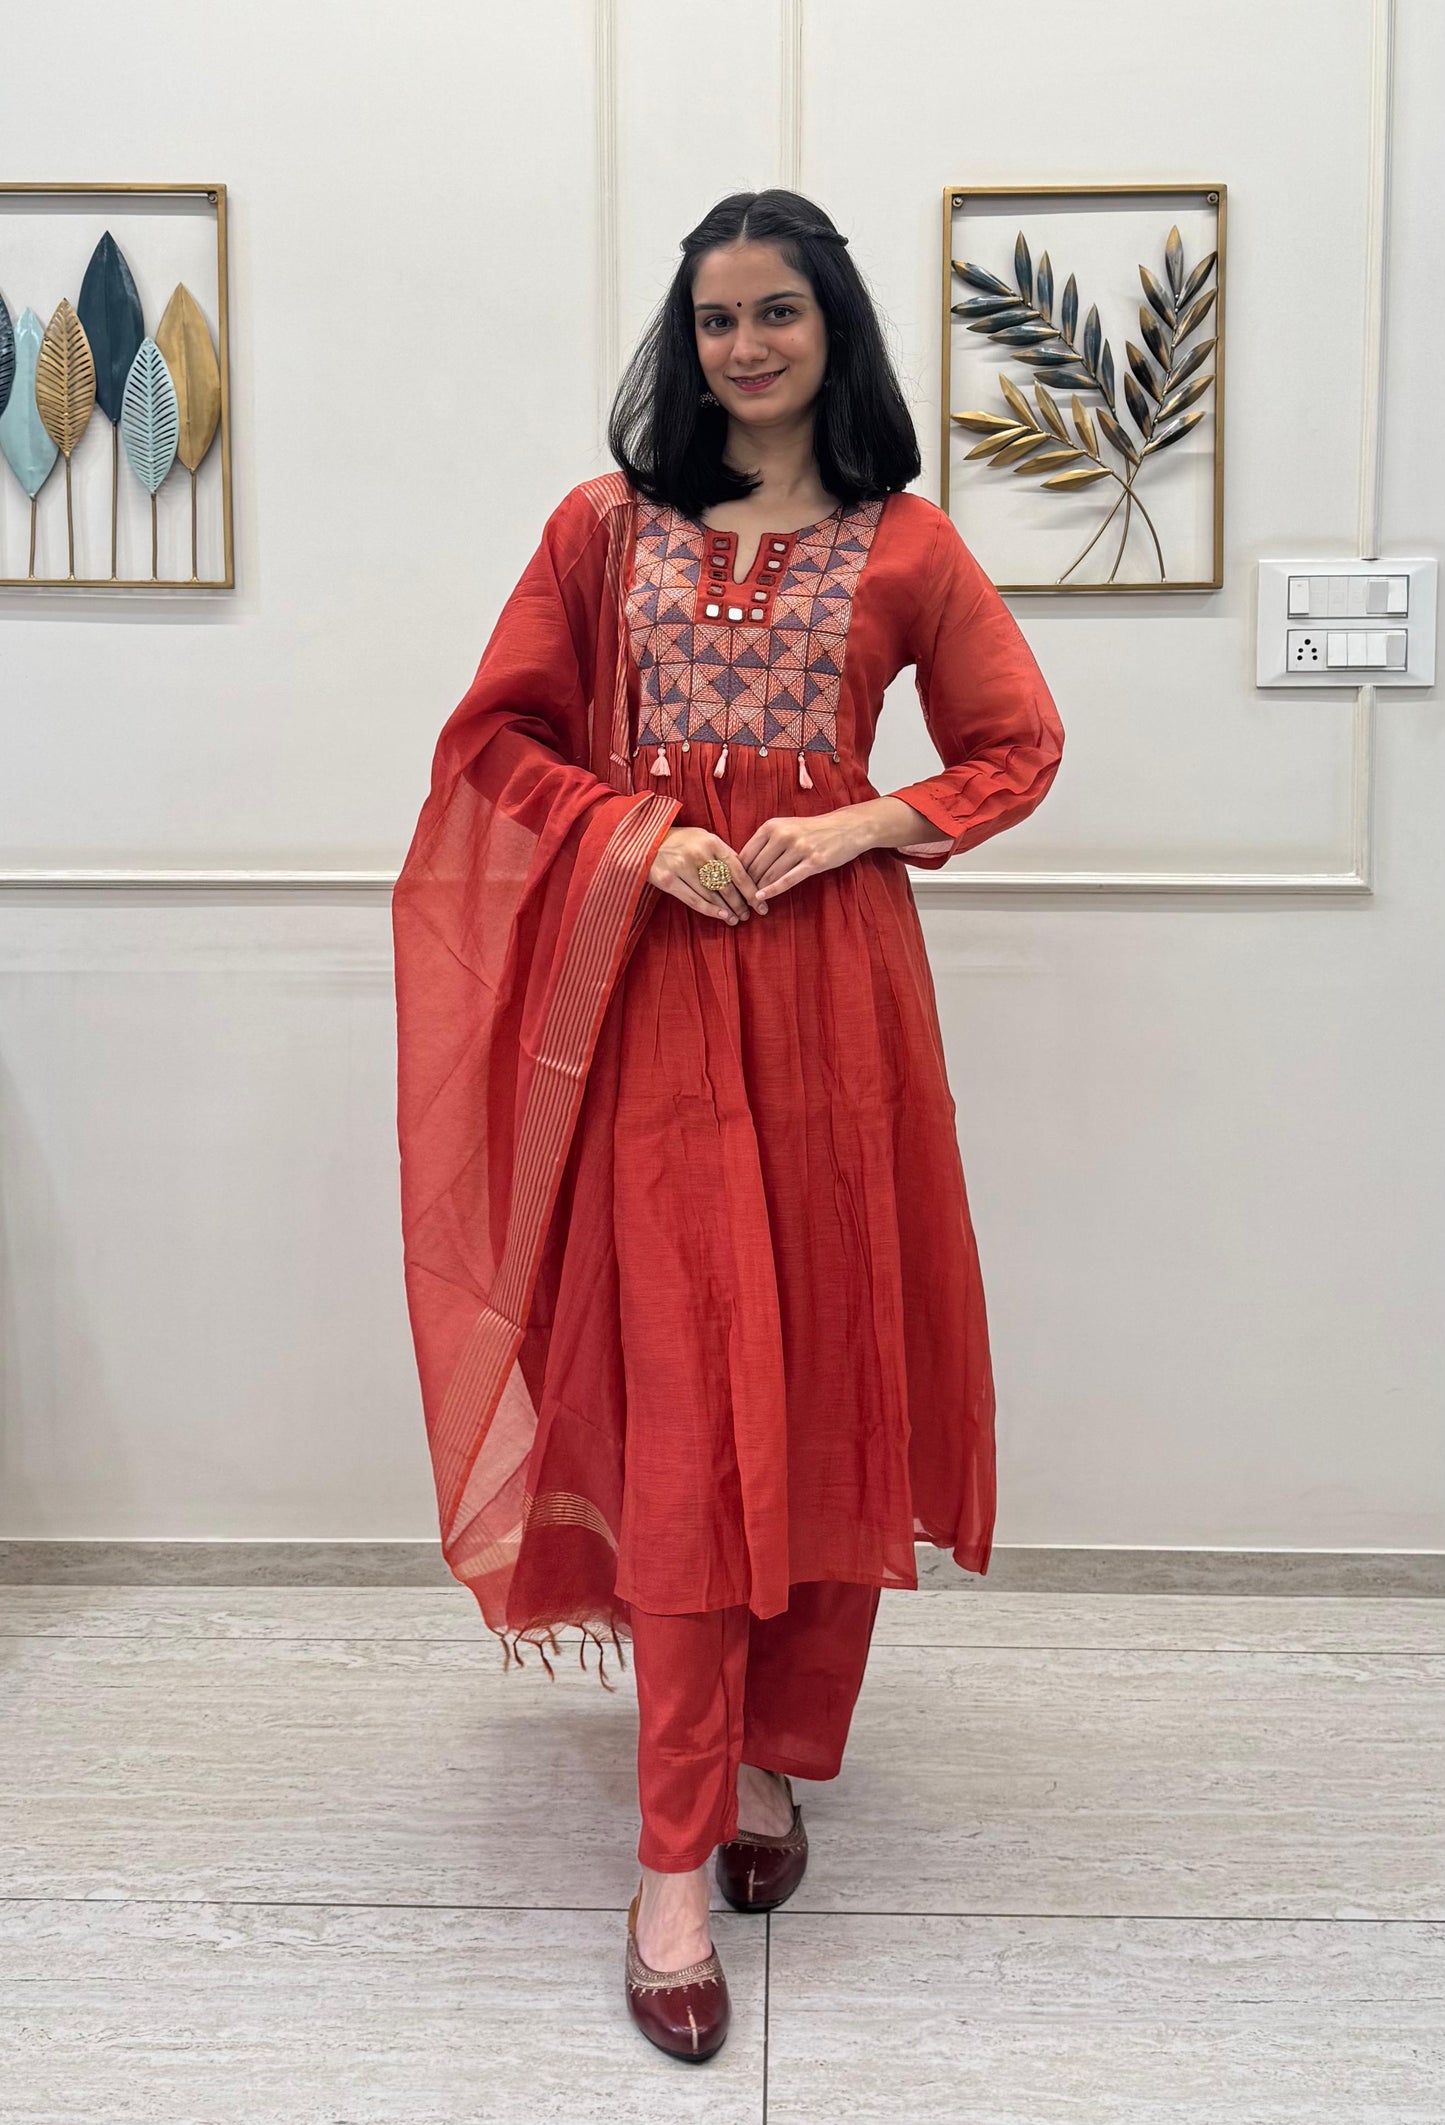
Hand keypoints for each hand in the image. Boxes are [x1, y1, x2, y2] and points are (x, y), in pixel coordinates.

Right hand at [648, 826, 768, 923]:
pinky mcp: (668, 880)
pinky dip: (709, 910)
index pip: (738, 869)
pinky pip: (693, 900)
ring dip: (726, 910)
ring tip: (736, 919)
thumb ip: (723, 854)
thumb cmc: (681, 840)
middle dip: (740, 903)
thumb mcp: (704, 838)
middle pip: (726, 885)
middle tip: (748, 914)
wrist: (647, 839)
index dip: (750, 889)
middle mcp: (699, 854)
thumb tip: (746, 873)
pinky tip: (721, 916)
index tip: (760, 902)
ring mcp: (682, 867)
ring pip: (711, 895)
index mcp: (712, 842)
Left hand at [736, 807, 877, 902]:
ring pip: (770, 874)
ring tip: (750, 904)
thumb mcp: (786, 827)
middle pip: (756, 866)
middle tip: (738, 901)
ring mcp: (799, 848)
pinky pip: (788, 879)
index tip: (731, 887)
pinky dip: (773, 890)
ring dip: (758, 891)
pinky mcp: (813, 861)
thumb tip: (743, 864)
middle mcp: (783, 835)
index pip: (746, 853)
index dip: (736, 872)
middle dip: (746, 886)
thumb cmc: (813, 830)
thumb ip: (766, 842)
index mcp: (772, 826)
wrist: (847, 827)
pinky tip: (762, 898)